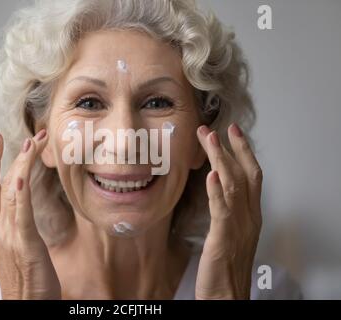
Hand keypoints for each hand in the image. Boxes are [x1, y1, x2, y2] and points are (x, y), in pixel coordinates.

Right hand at [0, 129, 60, 299]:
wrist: (25, 305)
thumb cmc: (23, 277)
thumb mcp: (12, 244)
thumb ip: (13, 222)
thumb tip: (19, 203)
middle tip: (0, 133)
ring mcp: (8, 236)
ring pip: (10, 193)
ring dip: (20, 165)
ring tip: (29, 143)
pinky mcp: (26, 245)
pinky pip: (23, 216)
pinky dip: (21, 195)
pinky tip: (21, 177)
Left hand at [195, 123, 262, 299]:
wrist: (227, 296)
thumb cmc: (226, 267)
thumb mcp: (230, 232)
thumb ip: (227, 210)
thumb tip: (216, 188)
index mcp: (251, 215)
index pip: (251, 176)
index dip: (243, 152)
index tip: (232, 132)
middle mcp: (249, 217)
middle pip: (245, 174)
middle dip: (232, 148)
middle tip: (218, 128)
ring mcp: (238, 226)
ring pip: (233, 186)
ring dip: (221, 160)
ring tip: (209, 139)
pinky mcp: (223, 238)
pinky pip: (222, 211)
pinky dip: (217, 192)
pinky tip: (210, 176)